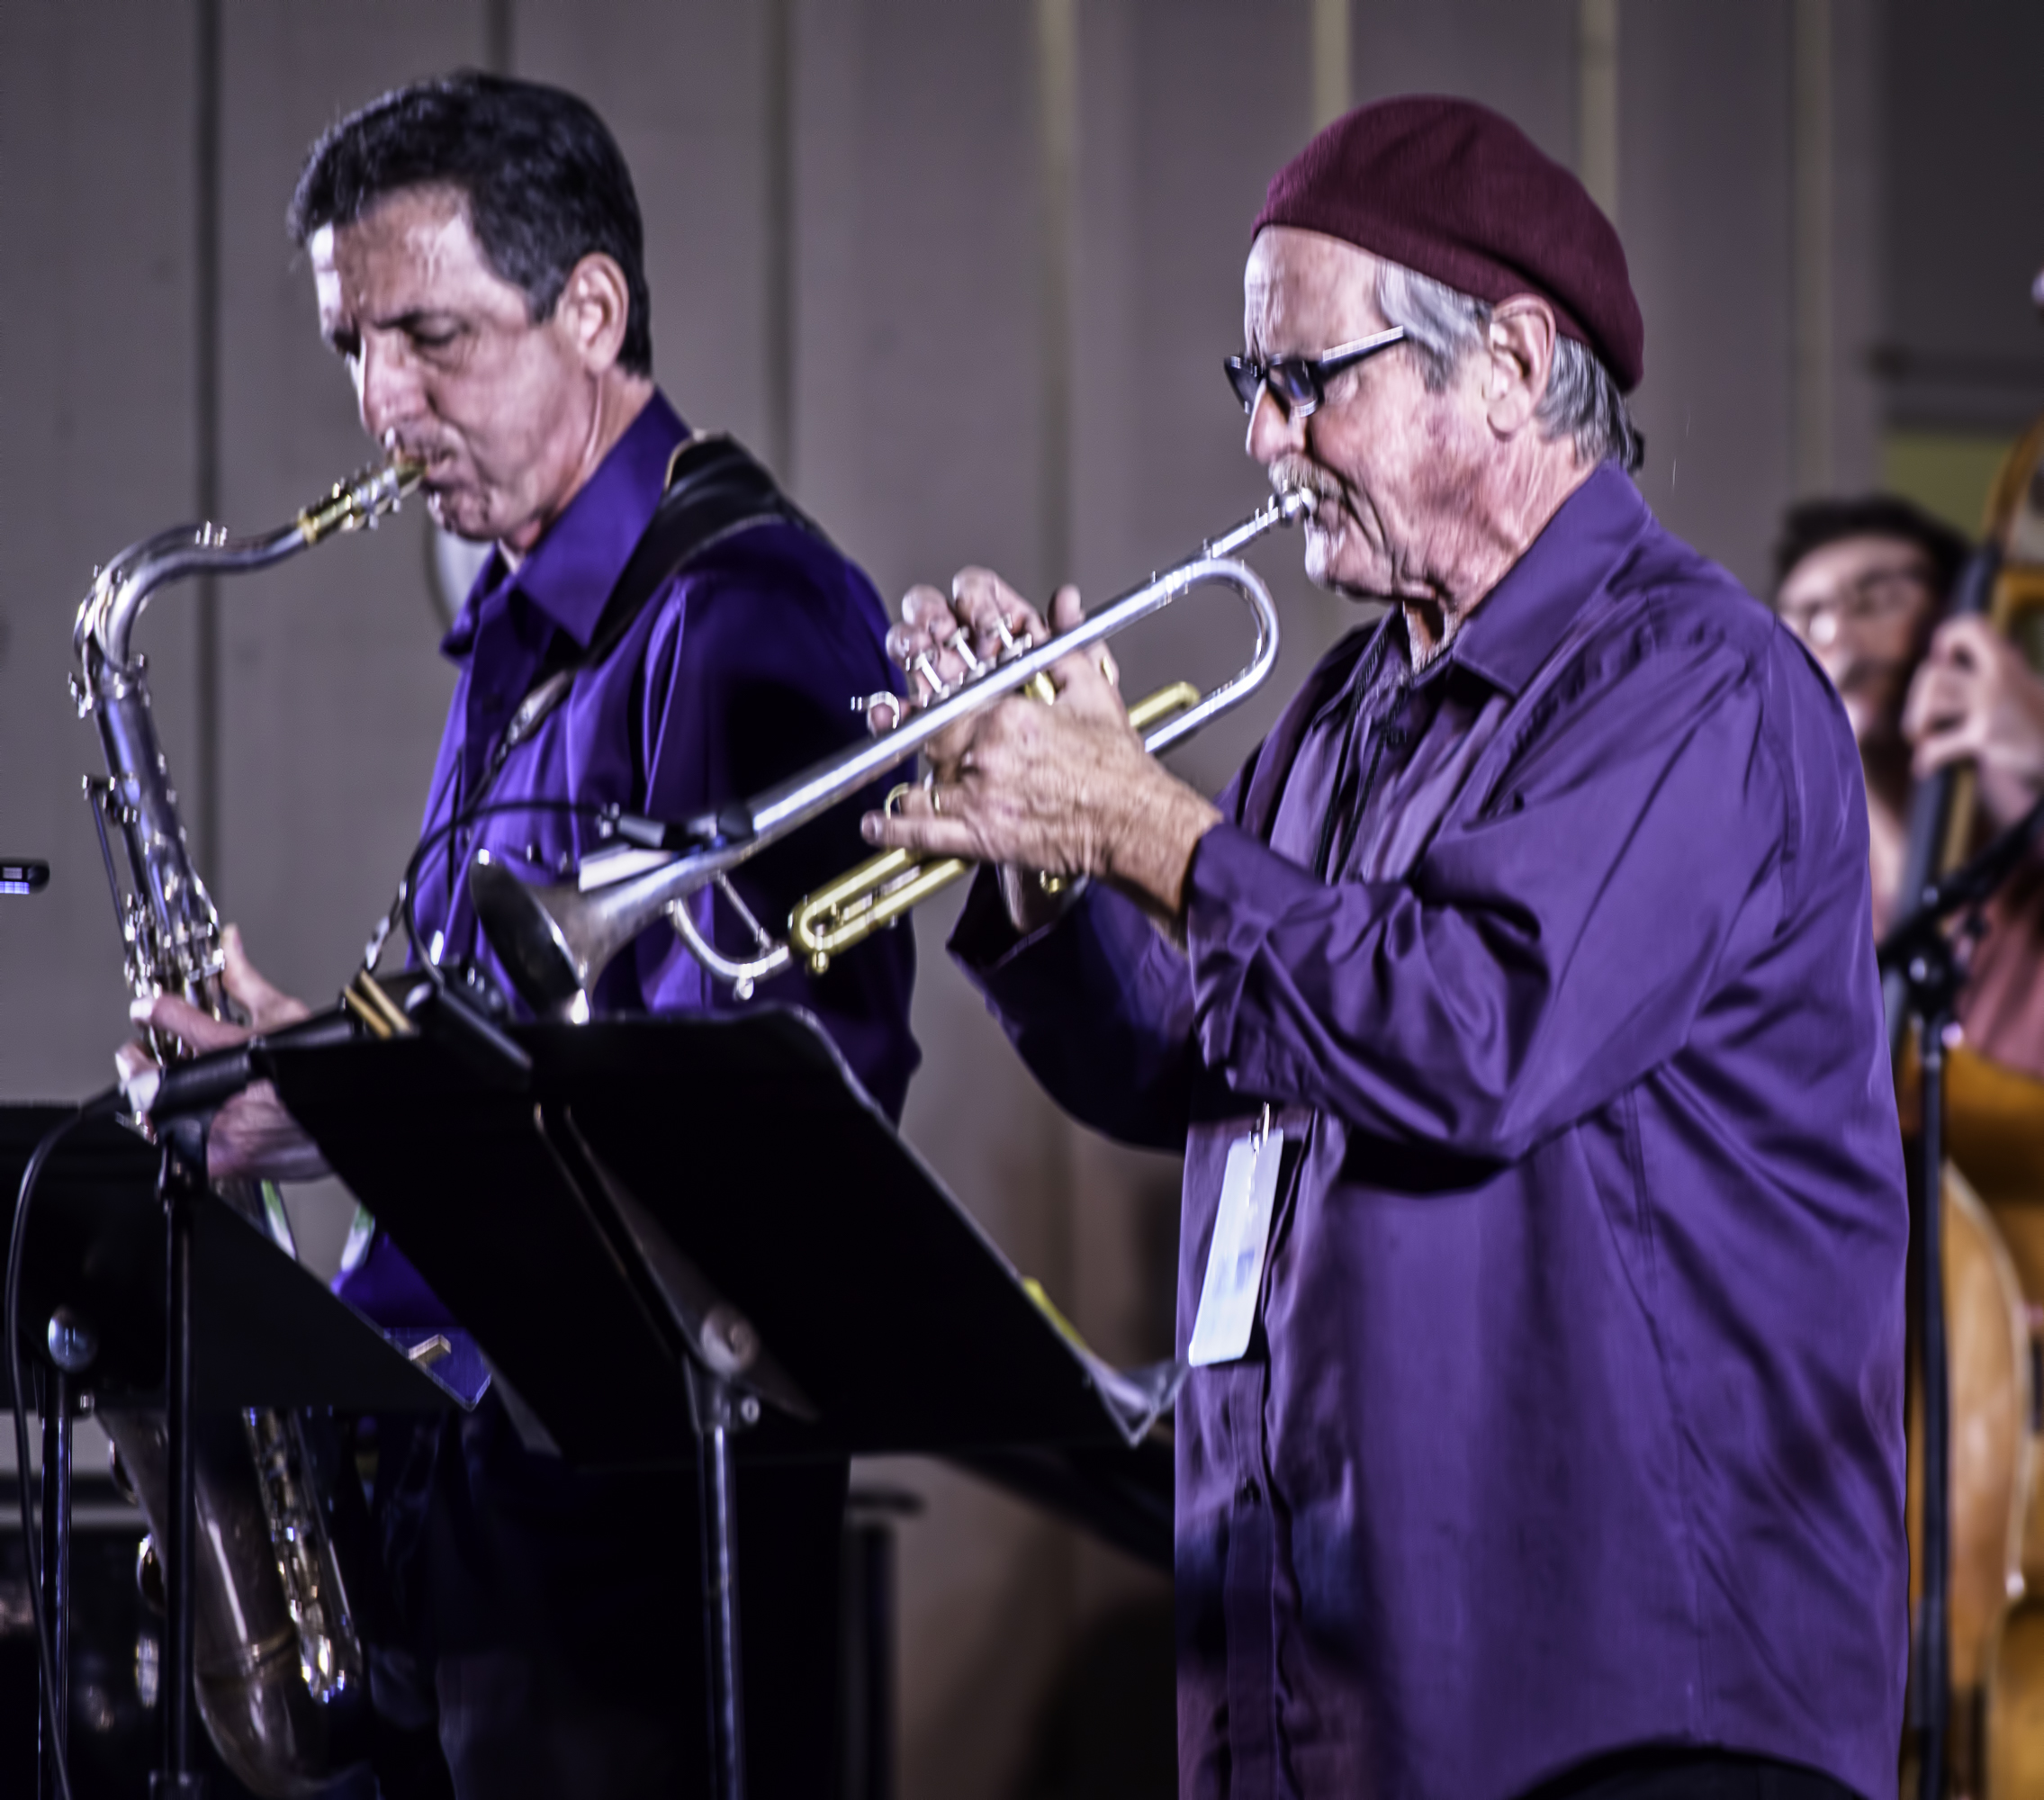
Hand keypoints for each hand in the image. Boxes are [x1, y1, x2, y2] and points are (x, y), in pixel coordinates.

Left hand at [114, 925, 329, 1183]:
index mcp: (231, 1049)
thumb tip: (230, 944)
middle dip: (140, 1067)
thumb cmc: (325, 1066)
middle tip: (141, 1056)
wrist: (354, 1114)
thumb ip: (246, 982)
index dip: (153, 1012)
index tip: (145, 1012)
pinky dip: (183, 1136)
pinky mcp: (223, 1162)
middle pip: (149, 1082)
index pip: (173, 1019)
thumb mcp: (284, 1016)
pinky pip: (185, 1151)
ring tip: (168, 1089)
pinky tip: (196, 1120)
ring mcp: (219, 1132)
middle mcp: (220, 1093)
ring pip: (161, 1119)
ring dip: (156, 1103)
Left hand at [862, 572, 1220, 925]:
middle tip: (910, 735)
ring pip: (921, 783)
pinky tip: (874, 826)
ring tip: (904, 784)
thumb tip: (1062, 603)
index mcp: (1006, 712)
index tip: (921, 694)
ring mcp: (979, 796)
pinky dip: (893, 830)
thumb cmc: (1118, 766)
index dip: (930, 693)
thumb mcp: (1093, 691)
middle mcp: (985, 753)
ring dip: (910, 783)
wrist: (1135, 823)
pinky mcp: (981, 838)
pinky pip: (922, 833)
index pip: (948, 695)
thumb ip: (1065, 644)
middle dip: (917, 735)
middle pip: (929, 737)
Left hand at [1902, 617, 2043, 828]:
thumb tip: (1935, 664)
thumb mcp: (2012, 678)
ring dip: (1915, 722)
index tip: (1945, 659)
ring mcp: (1990, 707)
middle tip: (1924, 713)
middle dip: (1918, 696)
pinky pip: (1938, 746)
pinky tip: (1923, 767)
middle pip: (1932, 674)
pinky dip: (1925, 758)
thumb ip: (1981, 667)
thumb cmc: (2026, 711)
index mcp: (2003, 660)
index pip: (1972, 627)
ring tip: (1920, 734)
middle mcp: (1997, 679)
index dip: (1948, 637)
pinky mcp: (1985, 737)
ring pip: (1931, 704)